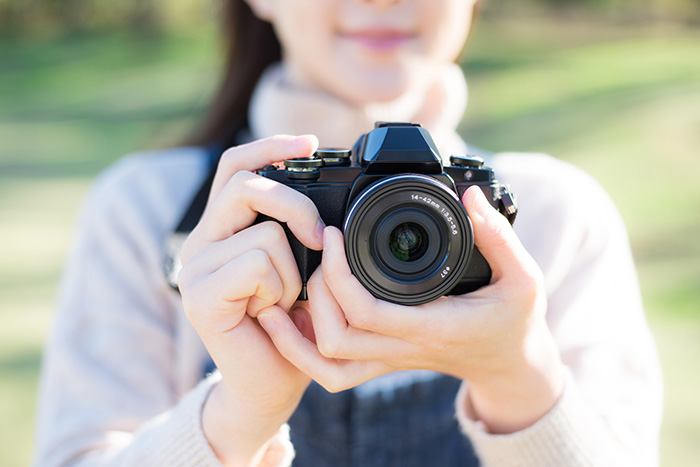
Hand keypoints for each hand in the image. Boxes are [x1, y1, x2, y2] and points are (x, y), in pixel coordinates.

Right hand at [178, 135, 322, 464]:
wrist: (272, 382)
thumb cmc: (292, 323)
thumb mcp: (298, 264)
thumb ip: (292, 225)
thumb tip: (317, 178)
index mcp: (221, 229)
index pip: (235, 166)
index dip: (270, 146)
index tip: (311, 143)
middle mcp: (200, 243)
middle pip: (246, 185)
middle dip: (296, 207)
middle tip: (321, 240)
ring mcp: (195, 270)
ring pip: (264, 232)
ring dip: (292, 270)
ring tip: (284, 299)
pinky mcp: (200, 297)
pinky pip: (257, 264)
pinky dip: (280, 289)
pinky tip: (273, 313)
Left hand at [258, 185, 564, 433]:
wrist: (508, 363)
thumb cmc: (515, 320)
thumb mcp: (524, 278)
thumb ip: (499, 236)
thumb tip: (470, 196)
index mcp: (431, 327)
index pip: (366, 312)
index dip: (338, 273)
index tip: (333, 233)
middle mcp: (402, 348)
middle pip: (335, 337)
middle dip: (316, 291)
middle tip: (320, 249)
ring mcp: (388, 359)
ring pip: (325, 360)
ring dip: (299, 326)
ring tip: (294, 279)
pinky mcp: (380, 359)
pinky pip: (331, 370)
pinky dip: (303, 350)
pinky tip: (292, 315)